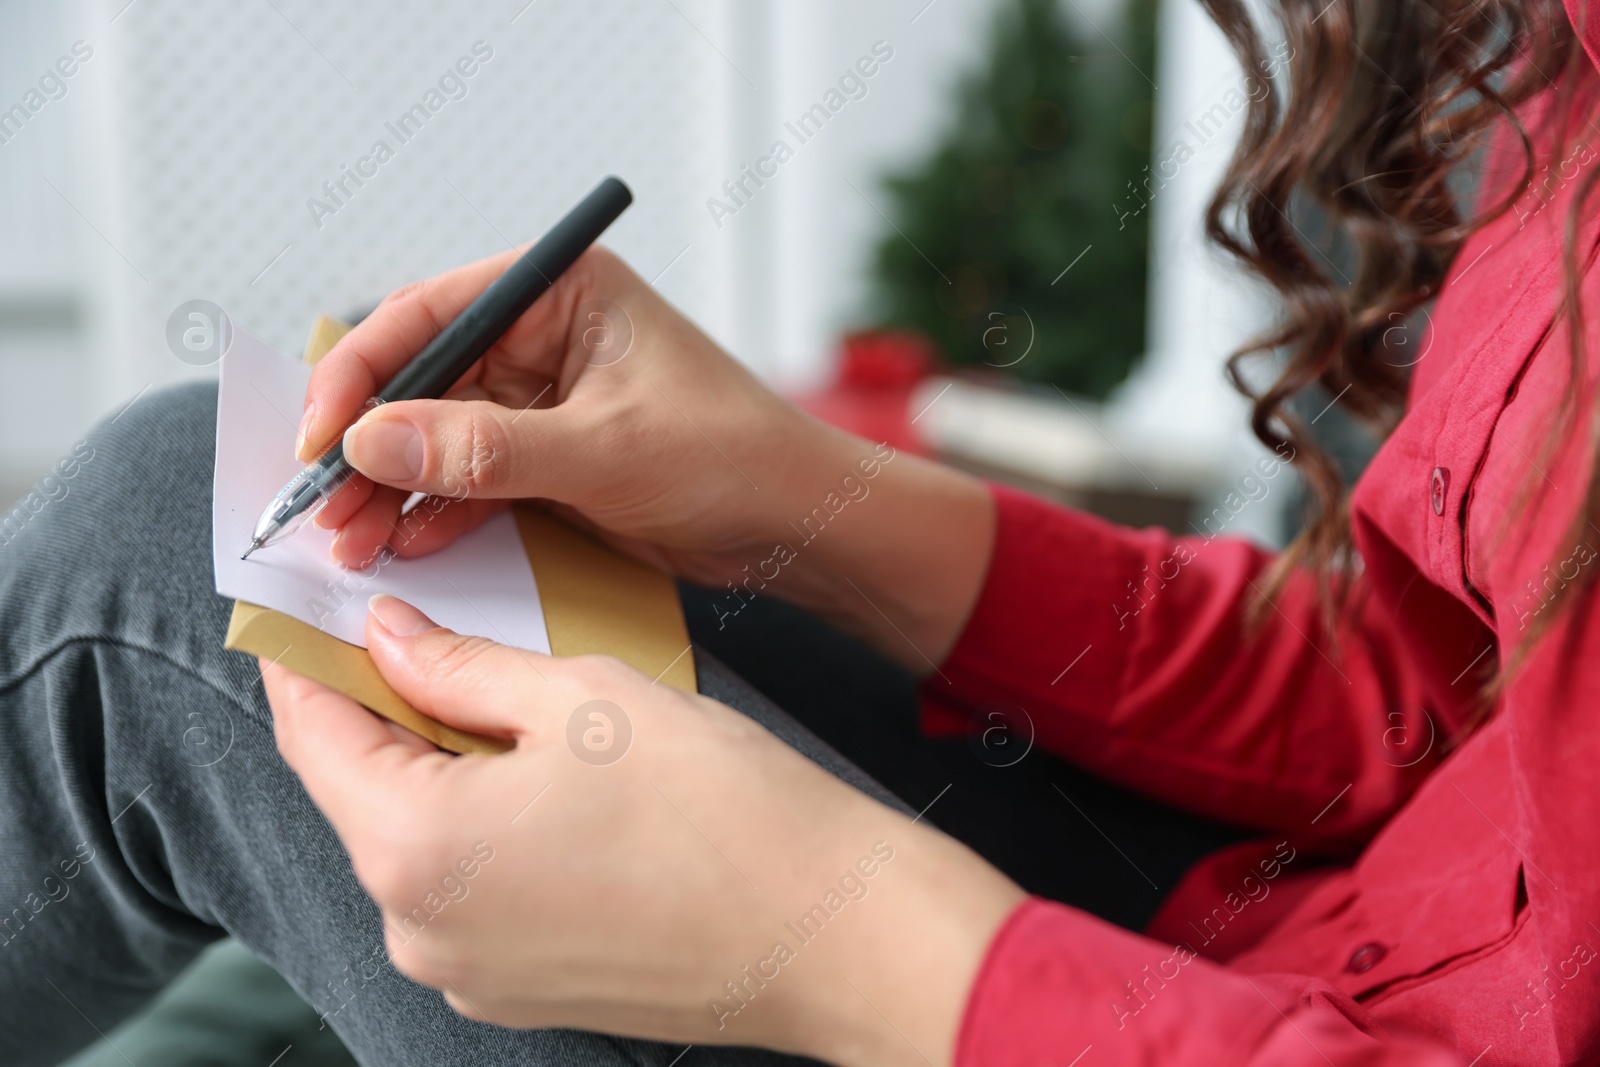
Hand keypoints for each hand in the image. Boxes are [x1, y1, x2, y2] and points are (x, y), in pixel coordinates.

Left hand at [264, 595, 1024, 1066]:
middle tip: (430, 637)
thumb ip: (461, 665)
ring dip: (441, 773)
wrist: (828, 931)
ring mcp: (469, 974)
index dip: (306, 661)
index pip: (313, 735)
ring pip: (417, 843)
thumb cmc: (721, 811)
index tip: (309, 614)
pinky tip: (553, 788)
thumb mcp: (582, 698)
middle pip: (361, 793)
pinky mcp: (520, 990)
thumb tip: (388, 638)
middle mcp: (421, 930)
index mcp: (416, 848)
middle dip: (385, 711)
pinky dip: (482, 832)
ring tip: (517, 712)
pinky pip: (467, 892)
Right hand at [299, 246, 994, 669]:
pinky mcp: (548, 459)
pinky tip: (403, 543)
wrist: (798, 525)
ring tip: (349, 541)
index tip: (320, 435)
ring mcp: (543, 401)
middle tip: (321, 505)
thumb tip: (370, 440)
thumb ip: (485, 448)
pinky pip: (468, 478)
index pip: (429, 312)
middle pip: (420, 378)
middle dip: (367, 443)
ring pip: (435, 436)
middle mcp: (544, 337)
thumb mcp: (605, 449)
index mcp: (562, 292)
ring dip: (389, 486)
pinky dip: (434, 511)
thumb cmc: (733, 456)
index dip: (361, 371)